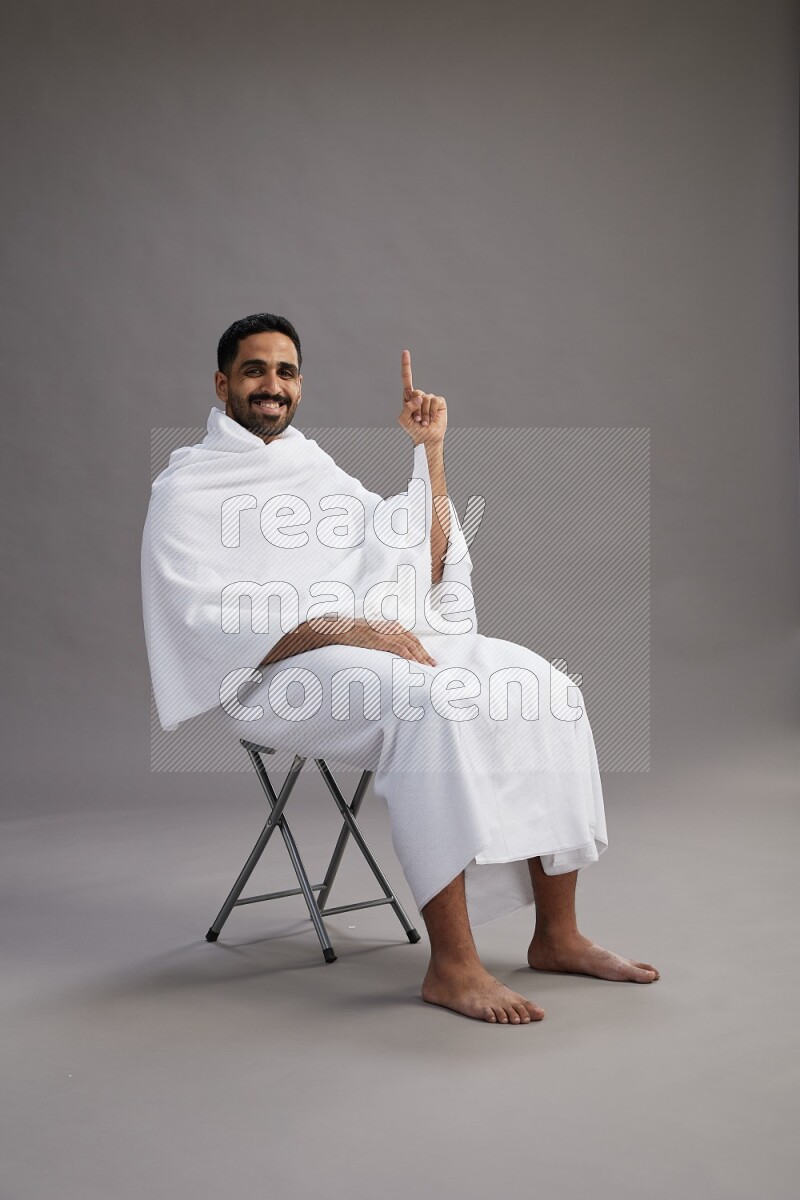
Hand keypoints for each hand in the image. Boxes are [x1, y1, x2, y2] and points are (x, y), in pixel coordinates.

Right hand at [310, 616, 436, 665]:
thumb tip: (380, 654)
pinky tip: (414, 666)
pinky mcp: (376, 640)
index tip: (428, 660)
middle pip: (412, 640)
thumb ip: (373, 641)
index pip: (408, 637)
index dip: (420, 649)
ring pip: (407, 645)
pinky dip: (408, 657)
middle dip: (424, 654)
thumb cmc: (341, 635)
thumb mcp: (361, 634)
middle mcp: (385, 627)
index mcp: (384, 625)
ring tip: (428, 670)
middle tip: (434, 667)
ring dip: (419, 657)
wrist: (325, 629)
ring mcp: (381, 632)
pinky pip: (397, 648)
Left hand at [397, 349, 446, 446]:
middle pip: (416, 392)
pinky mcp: (440, 402)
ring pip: (425, 399)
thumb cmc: (413, 428)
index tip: (405, 352)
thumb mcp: (403, 419)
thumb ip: (407, 407)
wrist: (426, 437)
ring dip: (424, 414)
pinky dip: (432, 412)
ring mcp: (430, 398)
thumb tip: (419, 397)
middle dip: (416, 408)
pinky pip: (435, 401)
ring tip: (424, 422)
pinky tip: (432, 419)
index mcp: (409, 397)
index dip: (406, 365)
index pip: (407, 378)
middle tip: (417, 419)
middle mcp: (420, 396)